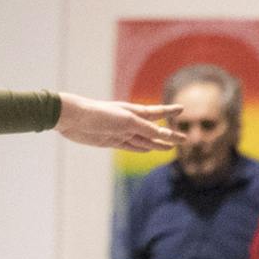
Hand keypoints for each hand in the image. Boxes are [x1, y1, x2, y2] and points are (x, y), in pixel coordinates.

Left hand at [55, 92, 178, 152]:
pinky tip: (147, 150)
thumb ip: (148, 130)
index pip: (158, 112)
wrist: (74, 119)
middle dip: (168, 135)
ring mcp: (120, 132)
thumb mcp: (128, 122)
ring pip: (144, 140)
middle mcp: (129, 122)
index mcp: (135, 111)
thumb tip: (166, 137)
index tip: (182, 108)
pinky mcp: (110, 141)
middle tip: (183, 139)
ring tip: (170, 148)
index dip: (170, 111)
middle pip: (154, 130)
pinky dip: (141, 148)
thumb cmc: (101, 115)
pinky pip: (130, 146)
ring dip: (157, 144)